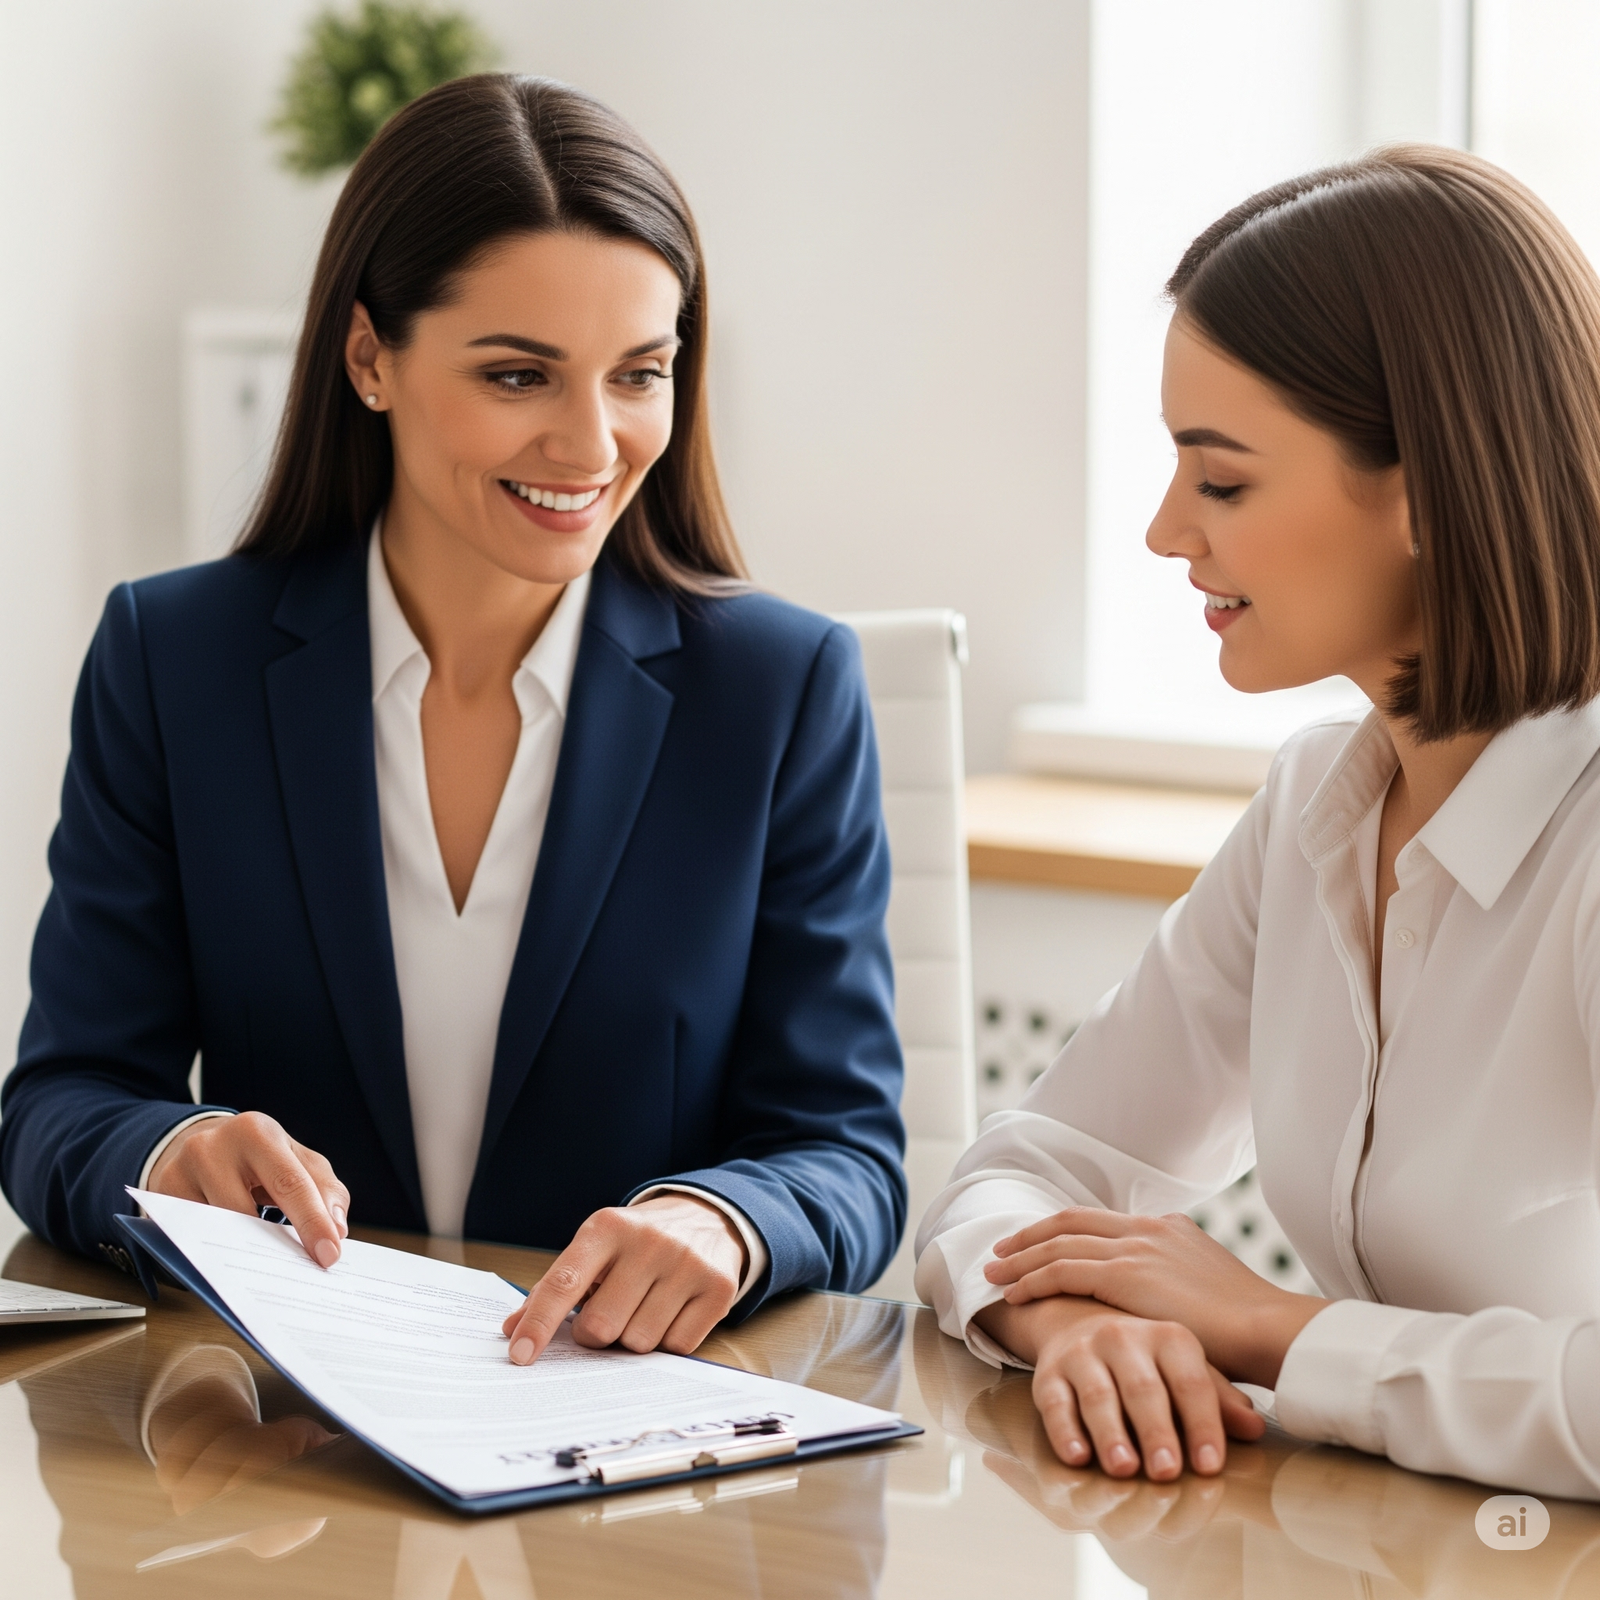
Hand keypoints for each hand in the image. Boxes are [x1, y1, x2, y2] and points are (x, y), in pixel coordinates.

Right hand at [148, 1112, 350, 1268]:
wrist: (200, 1145)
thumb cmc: (258, 1158)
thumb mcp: (297, 1159)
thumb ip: (325, 1189)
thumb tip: (336, 1229)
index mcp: (257, 1132)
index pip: (289, 1182)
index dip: (312, 1222)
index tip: (330, 1256)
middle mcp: (212, 1147)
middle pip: (245, 1211)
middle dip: (276, 1246)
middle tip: (302, 1272)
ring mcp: (179, 1172)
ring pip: (214, 1229)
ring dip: (243, 1254)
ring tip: (271, 1272)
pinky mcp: (158, 1198)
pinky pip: (190, 1238)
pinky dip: (215, 1254)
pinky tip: (235, 1265)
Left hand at [501, 1193, 746, 1364]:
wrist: (707, 1217)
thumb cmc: (637, 1242)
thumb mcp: (596, 1247)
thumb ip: (555, 1286)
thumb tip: (512, 1328)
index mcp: (607, 1227)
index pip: (563, 1283)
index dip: (539, 1323)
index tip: (519, 1354)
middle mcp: (649, 1241)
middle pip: (601, 1326)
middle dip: (595, 1334)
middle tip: (606, 1314)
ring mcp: (687, 1264)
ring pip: (639, 1342)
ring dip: (633, 1338)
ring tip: (644, 1306)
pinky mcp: (718, 1288)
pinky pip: (677, 1347)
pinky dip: (667, 1341)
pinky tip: (672, 1311)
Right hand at [975, 1295, 1265, 1480]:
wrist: (1076, 1318)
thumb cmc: (1144, 1359)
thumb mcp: (1183, 1369)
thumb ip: (1216, 1399)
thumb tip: (1255, 1428)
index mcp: (1167, 1336)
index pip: (1191, 1382)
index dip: (1202, 1424)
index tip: (1209, 1465)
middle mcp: (1123, 1337)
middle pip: (1143, 1388)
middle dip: (1155, 1431)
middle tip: (1166, 1470)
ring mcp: (1083, 1351)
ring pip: (1097, 1394)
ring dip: (1110, 1433)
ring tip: (1124, 1468)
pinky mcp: (1049, 1371)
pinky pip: (1054, 1401)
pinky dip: (1064, 1430)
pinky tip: (1077, 1456)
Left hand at [985, 1207, 1327, 1386]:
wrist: (1268, 1327)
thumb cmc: (1247, 1326)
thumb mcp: (1210, 1289)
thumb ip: (1179, 1285)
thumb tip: (1163, 1302)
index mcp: (1167, 1227)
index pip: (1100, 1222)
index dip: (1062, 1231)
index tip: (1037, 1242)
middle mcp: (1146, 1228)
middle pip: (1070, 1222)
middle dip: (1029, 1236)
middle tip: (1001, 1251)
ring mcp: (1134, 1247)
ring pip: (1058, 1244)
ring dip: (1020, 1259)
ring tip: (993, 1274)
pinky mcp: (1124, 1273)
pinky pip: (1062, 1271)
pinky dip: (1032, 1280)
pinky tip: (1014, 1294)